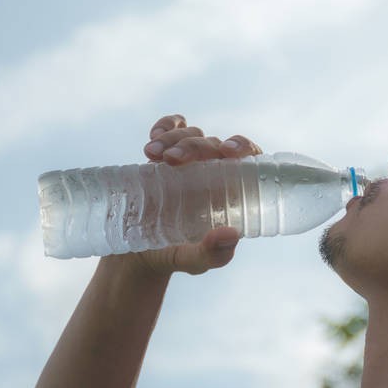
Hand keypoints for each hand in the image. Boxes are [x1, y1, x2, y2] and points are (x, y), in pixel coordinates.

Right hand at [128, 114, 262, 275]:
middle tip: (172, 159)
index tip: (227, 151)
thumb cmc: (176, 256)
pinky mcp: (165, 156)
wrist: (137, 254)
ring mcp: (189, 162)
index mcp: (232, 191)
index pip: (249, 158)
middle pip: (214, 144)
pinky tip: (154, 135)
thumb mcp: (195, 262)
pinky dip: (166, 125)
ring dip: (174, 137)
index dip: (244, 146)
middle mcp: (214, 172)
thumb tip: (232, 234)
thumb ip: (213, 254)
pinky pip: (172, 129)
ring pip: (192, 134)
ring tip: (151, 154)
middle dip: (195, 146)